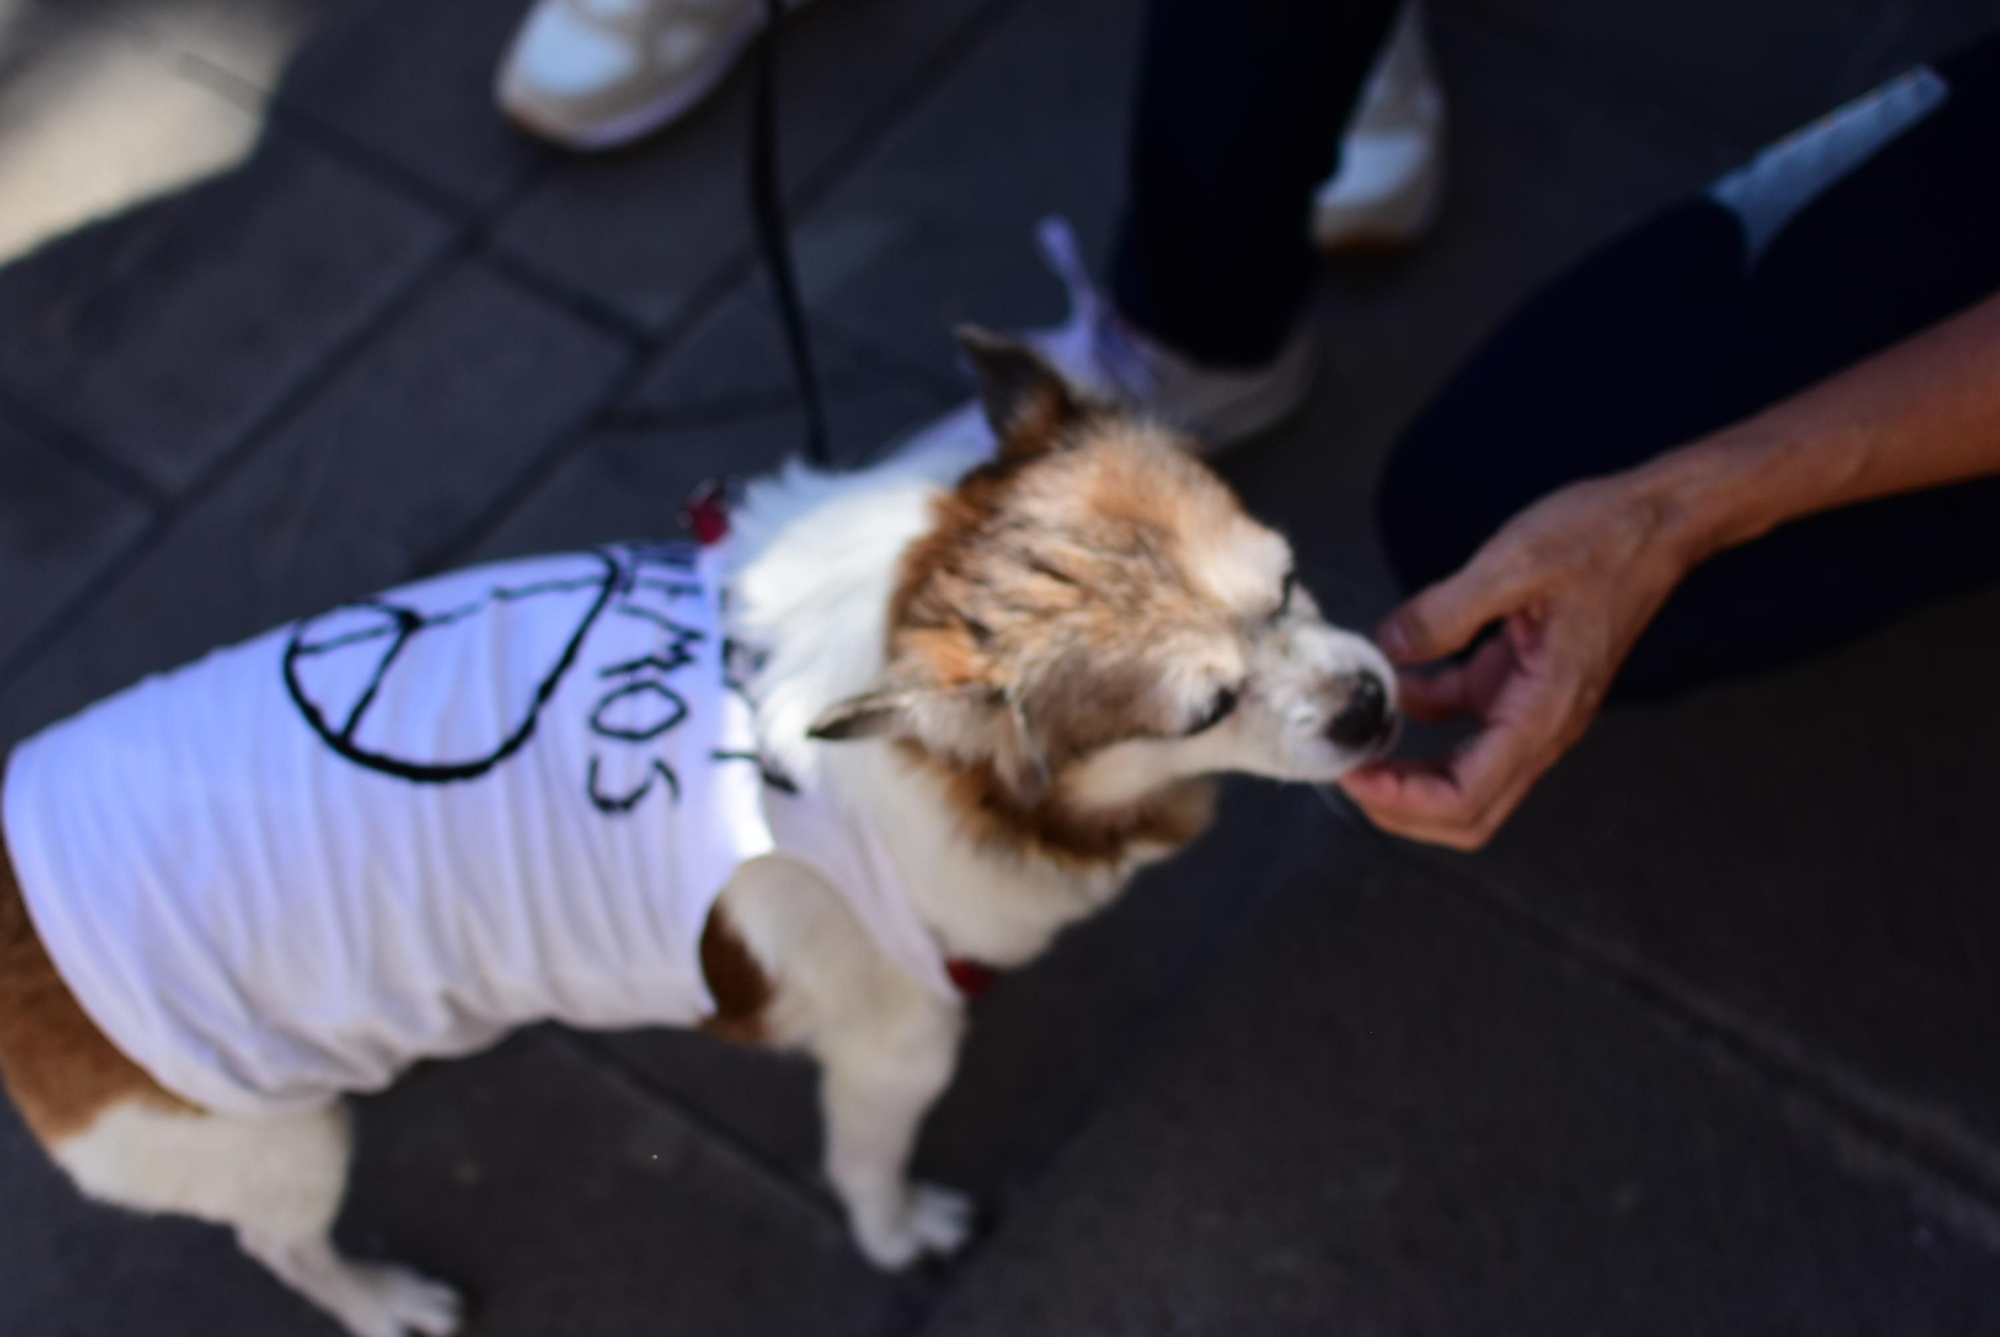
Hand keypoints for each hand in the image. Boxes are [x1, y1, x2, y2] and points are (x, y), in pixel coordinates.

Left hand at [1340, 472, 1704, 848]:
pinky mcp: (1522, 683)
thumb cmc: (1604, 539)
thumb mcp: (1514, 563)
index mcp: (1544, 711)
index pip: (1467, 796)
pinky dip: (1424, 715)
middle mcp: (1542, 725)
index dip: (1402, 801)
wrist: (1659, 521)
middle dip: (1400, 806)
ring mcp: (1532, 708)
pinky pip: (1466, 722)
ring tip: (1355, 736)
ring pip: (1465, 775)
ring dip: (1410, 771)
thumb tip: (1387, 650)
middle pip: (1467, 809)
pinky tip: (1393, 682)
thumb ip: (1443, 612)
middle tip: (1344, 771)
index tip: (1352, 774)